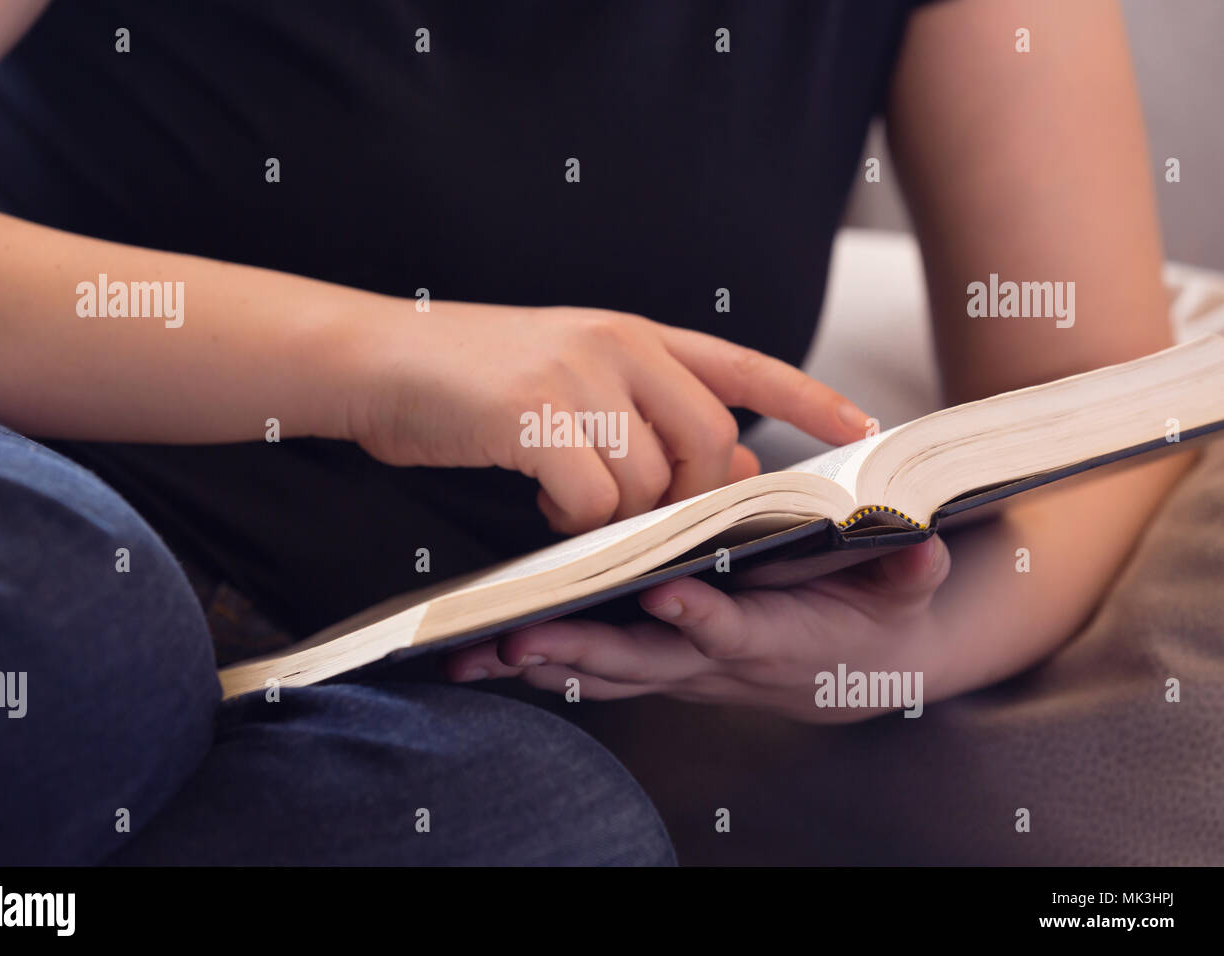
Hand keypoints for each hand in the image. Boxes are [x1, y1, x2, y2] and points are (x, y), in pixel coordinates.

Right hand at [337, 300, 871, 532]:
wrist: (377, 358)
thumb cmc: (473, 379)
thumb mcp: (573, 379)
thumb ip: (647, 411)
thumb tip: (731, 457)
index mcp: (633, 334)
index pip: (741, 365)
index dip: (807, 398)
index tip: (861, 431)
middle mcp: (616, 344)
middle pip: (703, 442)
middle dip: (687, 494)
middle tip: (641, 510)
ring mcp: (575, 375)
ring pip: (643, 481)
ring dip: (613, 512)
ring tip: (565, 498)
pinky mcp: (532, 414)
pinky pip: (590, 497)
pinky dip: (571, 518)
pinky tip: (541, 499)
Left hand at [445, 535, 952, 721]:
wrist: (859, 671)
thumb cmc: (877, 617)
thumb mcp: (906, 590)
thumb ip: (910, 566)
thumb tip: (919, 539)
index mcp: (777, 638)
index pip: (735, 629)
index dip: (703, 618)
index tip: (667, 594)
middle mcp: (720, 661)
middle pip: (646, 662)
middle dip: (583, 651)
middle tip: (520, 638)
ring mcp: (685, 668)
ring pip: (610, 673)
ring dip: (548, 663)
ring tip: (482, 651)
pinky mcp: (664, 665)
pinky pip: (601, 672)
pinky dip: (550, 665)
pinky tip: (493, 655)